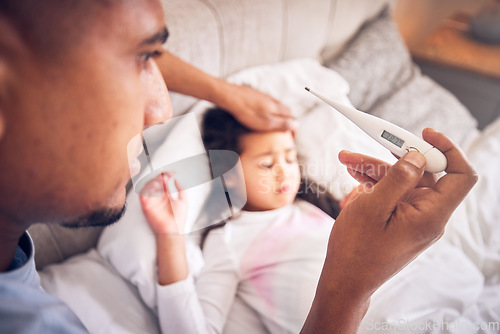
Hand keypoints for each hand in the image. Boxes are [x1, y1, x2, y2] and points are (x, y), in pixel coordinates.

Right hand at [139, 173, 186, 235]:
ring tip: (161, 180)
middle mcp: (158, 197)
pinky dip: (147, 188)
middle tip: (166, 175)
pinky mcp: (146, 205)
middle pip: (155, 182)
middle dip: (160, 176)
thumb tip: (176, 179)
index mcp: (166, 195)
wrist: (174, 229)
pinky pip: (143, 194)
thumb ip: (181, 188)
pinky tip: (155, 186)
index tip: (172, 173)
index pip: (163, 182)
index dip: (167, 175)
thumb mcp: (183, 200)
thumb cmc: (178, 219)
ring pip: (148, 186)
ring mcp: (152, 201)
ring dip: (154, 180)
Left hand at [217, 82, 297, 132]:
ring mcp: (265, 97)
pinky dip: (271, 111)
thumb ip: (281, 123)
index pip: (292, 118)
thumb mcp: (266, 123)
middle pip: (287, 112)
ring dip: (280, 116)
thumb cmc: (247, 112)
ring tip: (276, 125)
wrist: (231, 97)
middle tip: (286, 131)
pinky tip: (263, 115)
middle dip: (289, 122)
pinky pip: (268, 104)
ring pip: (277, 107)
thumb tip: (296, 125)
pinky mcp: (256, 95)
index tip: (292, 137)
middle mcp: (273, 101)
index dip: (294, 129)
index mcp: (278, 108)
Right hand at [327, 128, 477, 298]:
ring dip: (375, 169)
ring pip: (402, 181)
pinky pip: (393, 194)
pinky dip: (375, 183)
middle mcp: (427, 216)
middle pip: (421, 173)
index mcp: (430, 215)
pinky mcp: (400, 221)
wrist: (345, 280)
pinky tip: (354, 177)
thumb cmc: (356, 249)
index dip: (448, 150)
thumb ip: (398, 179)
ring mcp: (413, 219)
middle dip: (392, 157)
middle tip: (366, 146)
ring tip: (346, 161)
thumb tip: (418, 156)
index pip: (460, 175)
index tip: (424, 134)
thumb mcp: (373, 207)